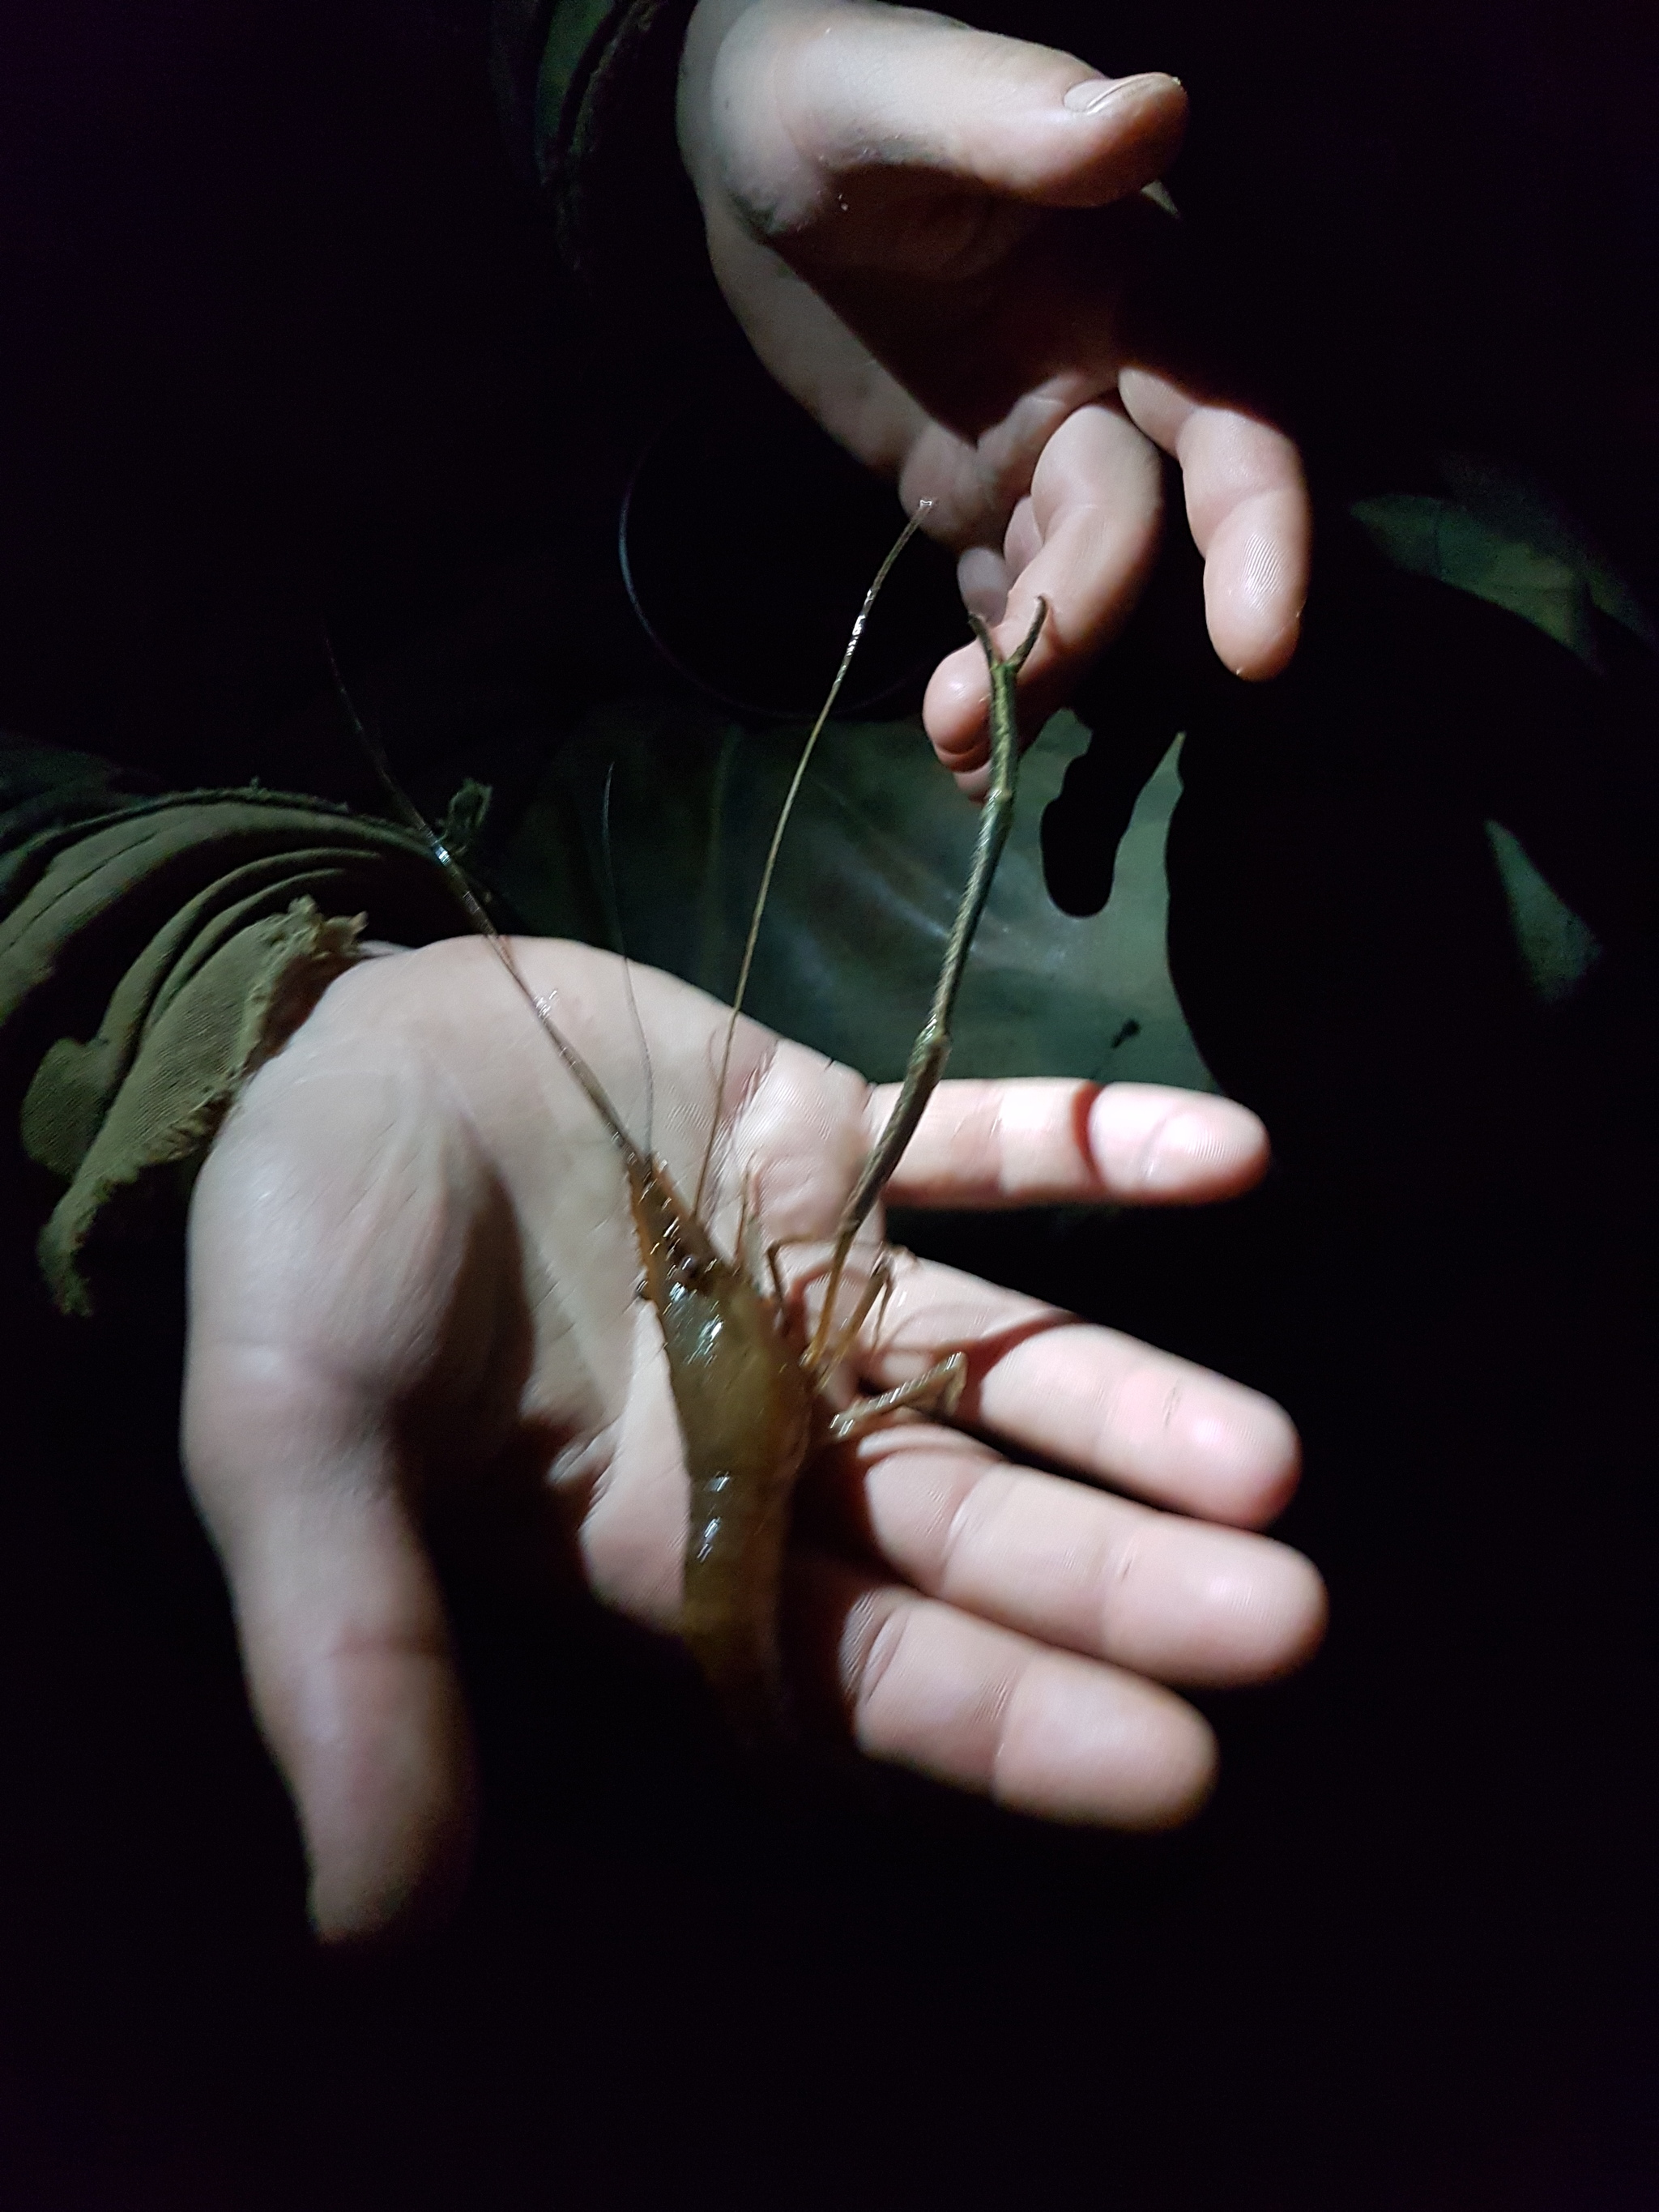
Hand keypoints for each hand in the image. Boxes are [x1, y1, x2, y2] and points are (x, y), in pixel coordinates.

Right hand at [183, 938, 1323, 1940]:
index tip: (1177, 1768)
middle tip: (1284, 1619)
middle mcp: (764, 1424)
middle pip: (966, 1525)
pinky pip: (974, 1139)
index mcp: (656, 1534)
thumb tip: (378, 1923)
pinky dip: (1092, 1142)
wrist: (315, 1052)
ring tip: (1268, 1456)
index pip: (860, 1663)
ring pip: (995, 1354)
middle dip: (1114, 1578)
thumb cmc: (292, 1258)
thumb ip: (352, 1653)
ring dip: (1129, 1397)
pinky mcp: (820, 1128)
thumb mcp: (290, 1447)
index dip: (1009, 1718)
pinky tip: (1236, 1153)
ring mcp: (809, 1273)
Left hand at [678, 0, 1310, 782]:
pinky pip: (1004, 599)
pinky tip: (953, 744)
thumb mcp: (886, 88)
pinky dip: (993, 674)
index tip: (1256, 646)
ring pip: (1073, 582)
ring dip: (1029, 673)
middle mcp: (1108, 374)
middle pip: (1137, 524)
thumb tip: (1152, 112)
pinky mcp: (969, 493)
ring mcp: (1036, 446)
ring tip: (948, 743)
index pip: (1228, 409)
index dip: (1257, 526)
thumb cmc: (816, 83)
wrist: (743, 140)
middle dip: (1084, 623)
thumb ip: (1009, 115)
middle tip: (979, 717)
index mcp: (1127, 276)